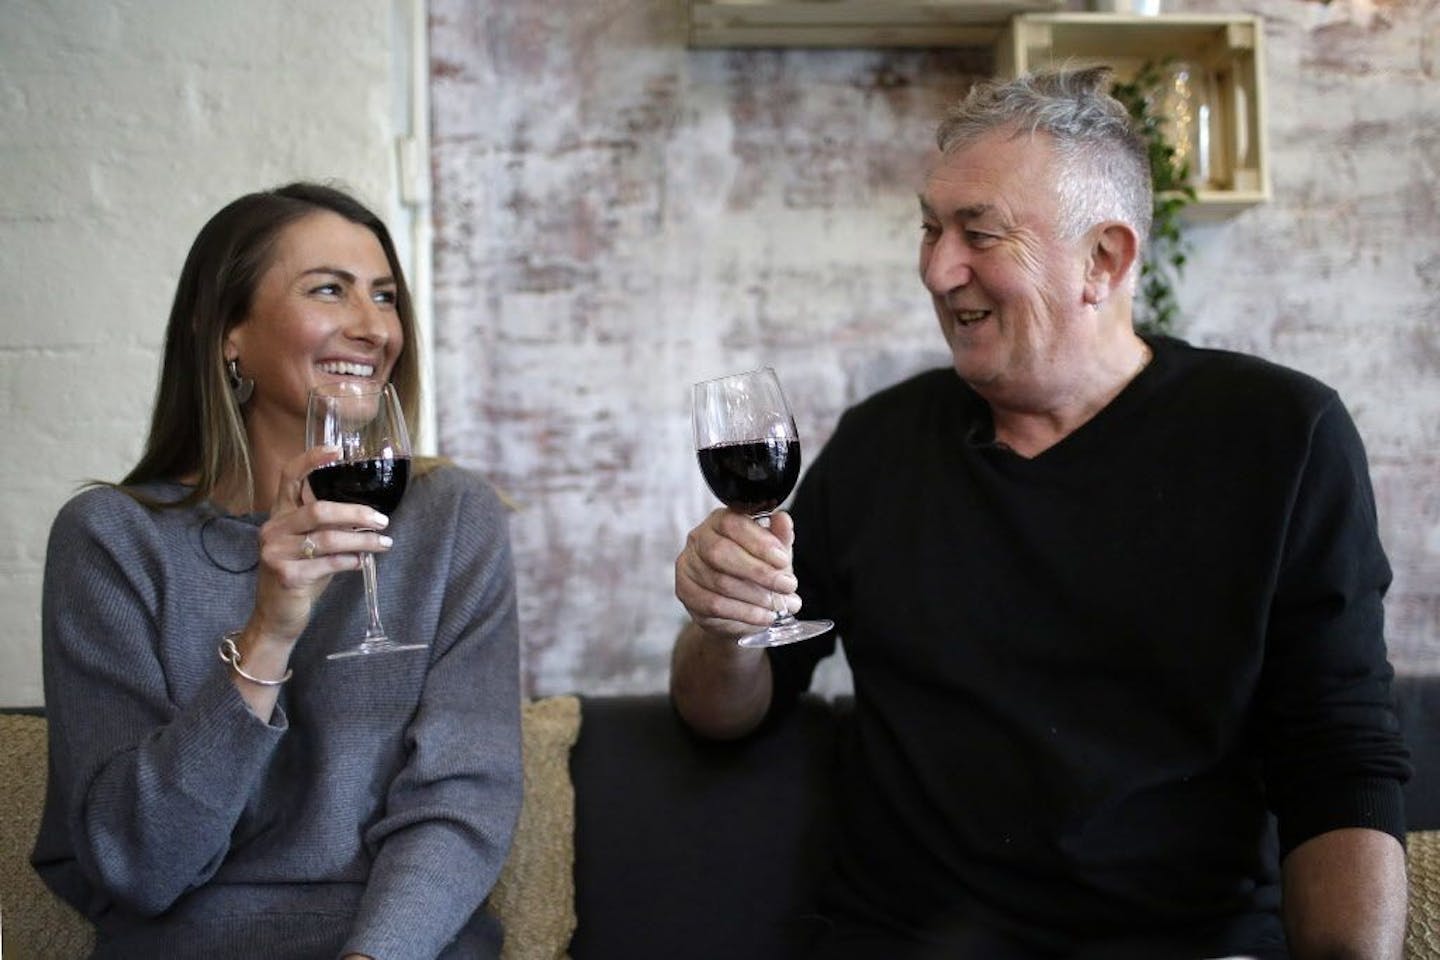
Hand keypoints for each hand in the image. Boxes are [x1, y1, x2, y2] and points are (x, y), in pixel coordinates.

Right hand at [247, 445, 394, 646]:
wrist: (277, 617)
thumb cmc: (299, 577)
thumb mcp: (309, 546)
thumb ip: (328, 527)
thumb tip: (368, 513)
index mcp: (278, 516)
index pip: (288, 477)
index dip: (311, 460)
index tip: (336, 451)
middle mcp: (273, 530)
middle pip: (318, 509)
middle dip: (356, 513)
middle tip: (381, 520)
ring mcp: (276, 553)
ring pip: (328, 538)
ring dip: (362, 539)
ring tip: (383, 543)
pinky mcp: (287, 576)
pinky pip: (329, 563)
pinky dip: (352, 561)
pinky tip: (363, 561)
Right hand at [675, 508, 801, 641]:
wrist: (738, 606)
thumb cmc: (755, 572)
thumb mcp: (773, 554)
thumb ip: (779, 537)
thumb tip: (783, 519)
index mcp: (720, 521)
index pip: (733, 524)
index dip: (759, 542)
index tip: (782, 560)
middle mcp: (698, 539)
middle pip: (721, 552)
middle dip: (758, 571)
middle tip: (786, 585)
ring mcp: (688, 566)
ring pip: (719, 581)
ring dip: (755, 596)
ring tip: (778, 604)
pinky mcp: (686, 592)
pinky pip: (714, 604)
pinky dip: (744, 613)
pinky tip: (763, 616)